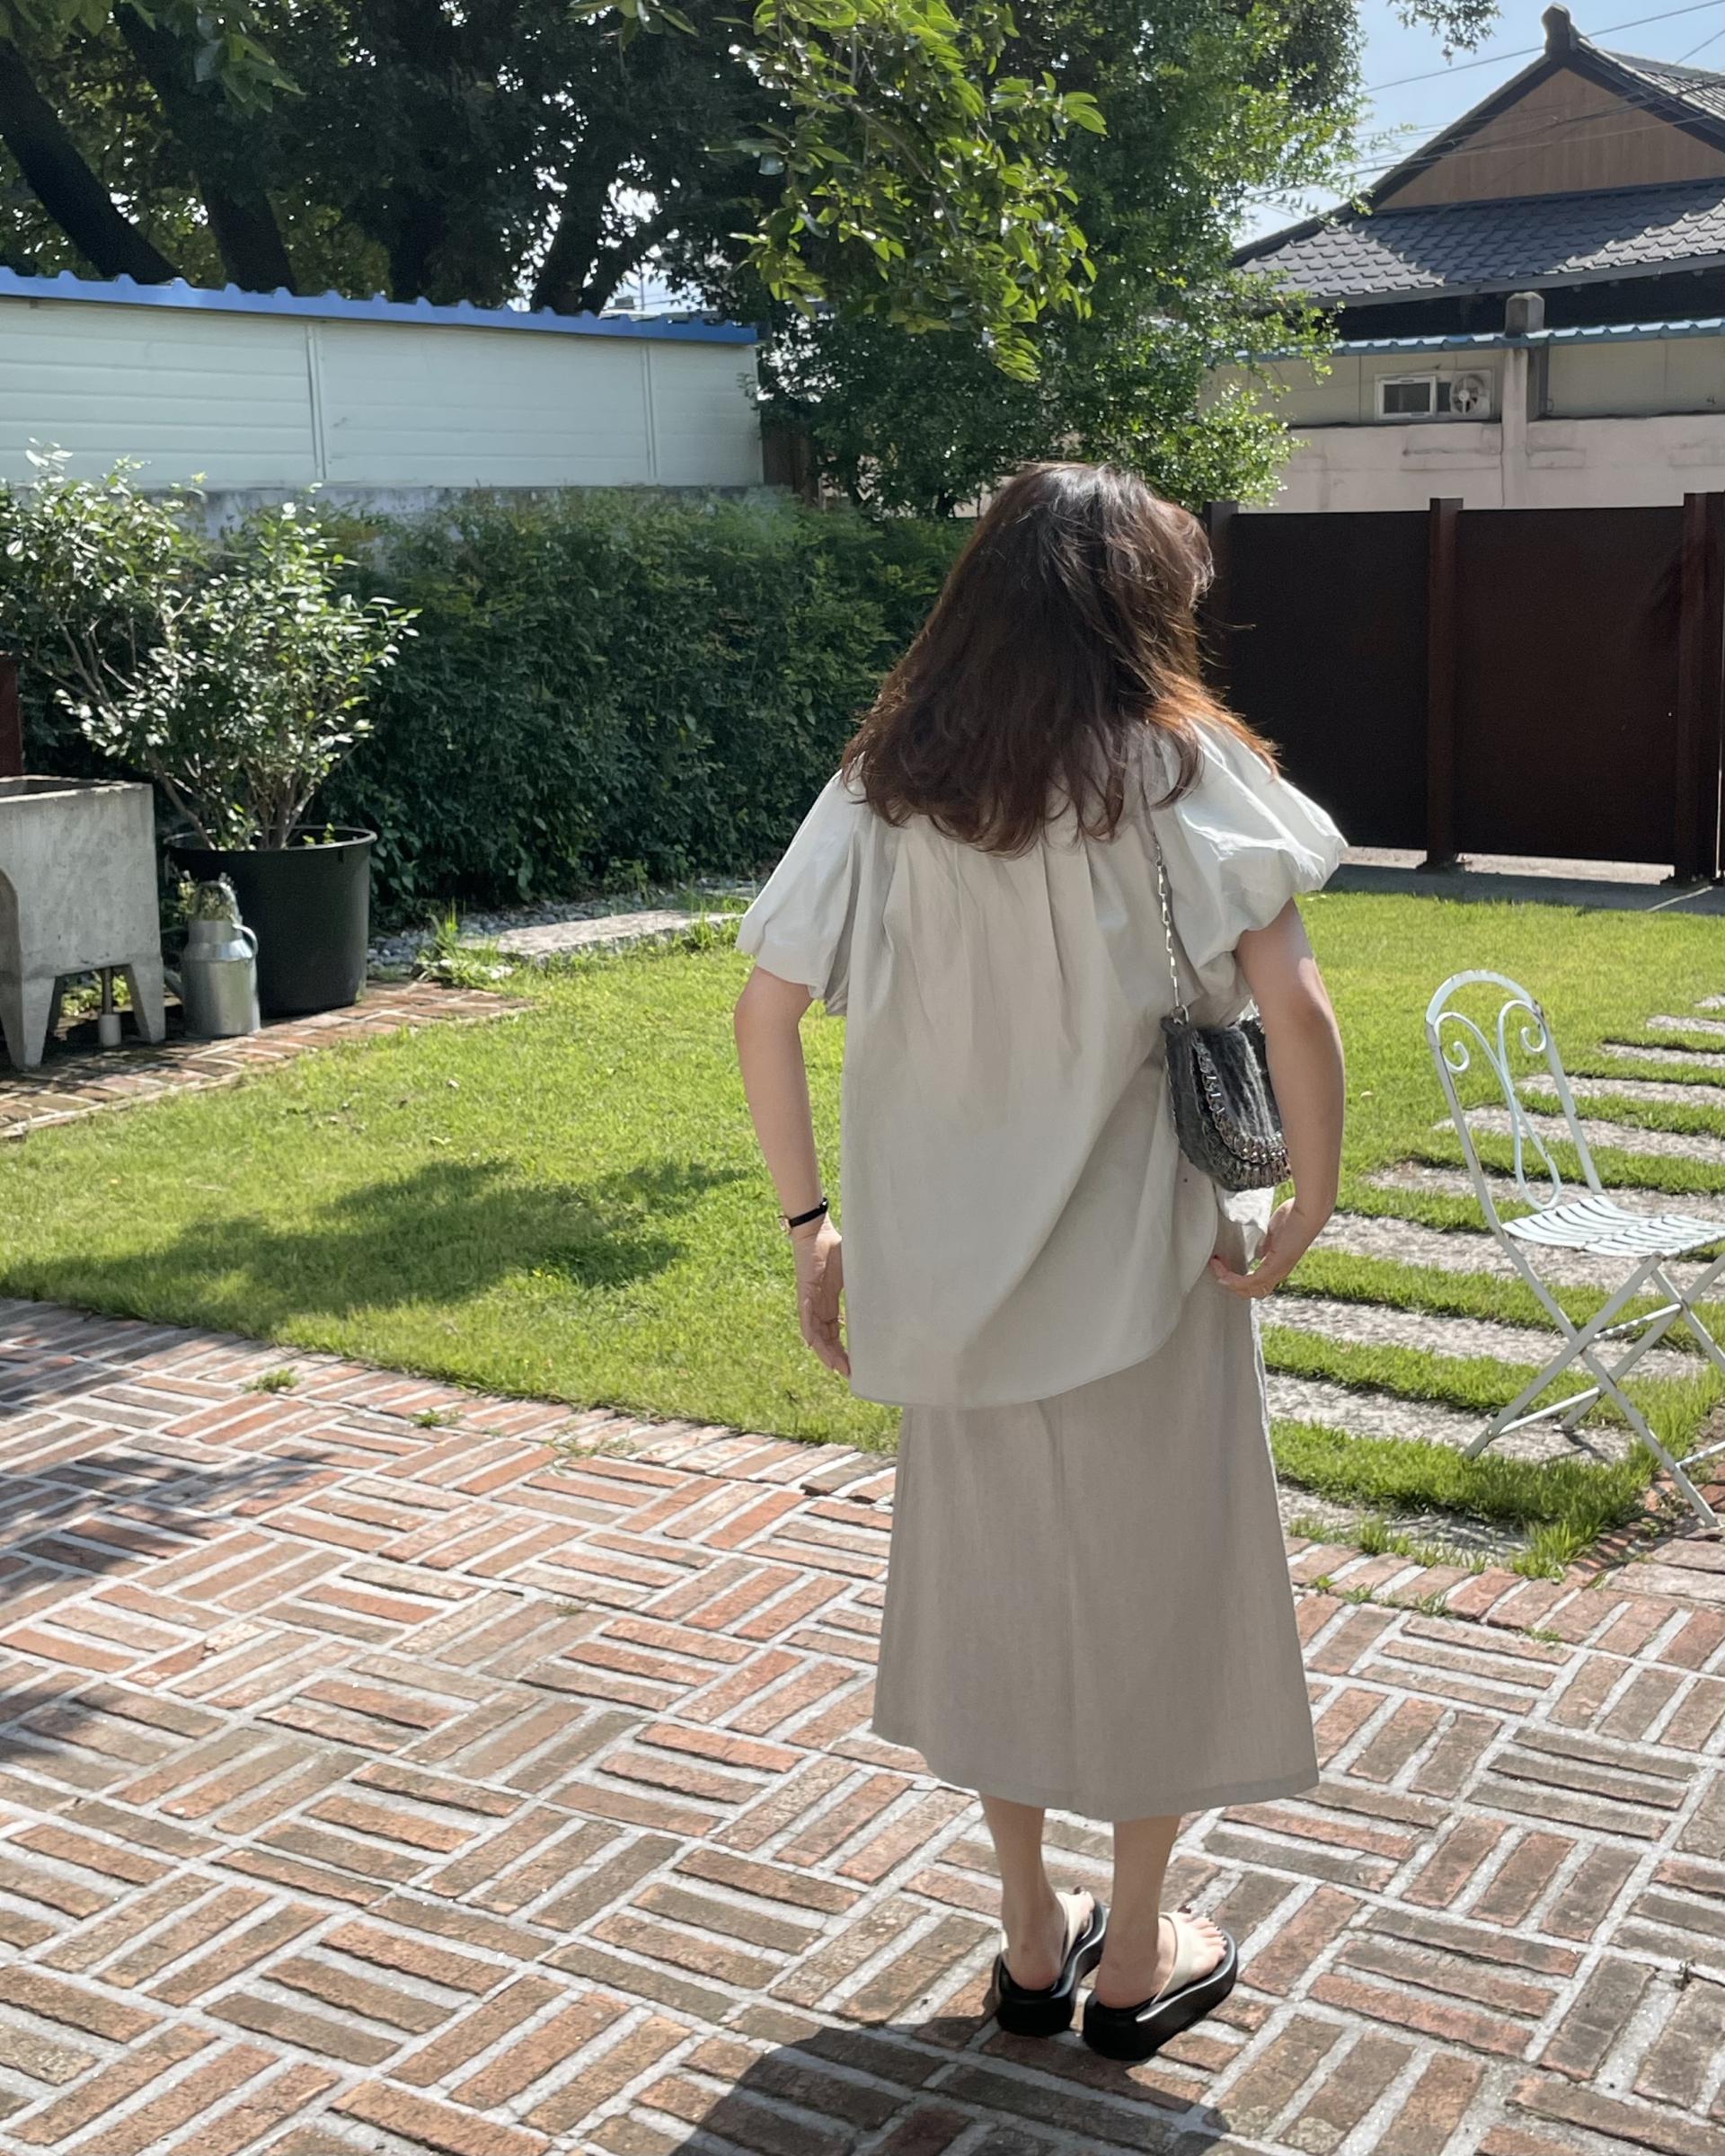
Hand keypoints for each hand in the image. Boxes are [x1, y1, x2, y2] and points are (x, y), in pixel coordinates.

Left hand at [792, 1218, 849, 1376]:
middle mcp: (819, 1306)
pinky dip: (808, 1329)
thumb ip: (862, 1286)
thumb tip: (891, 1291)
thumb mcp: (853, 1273)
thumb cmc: (835, 1248)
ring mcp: (810, 1300)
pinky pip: (805, 1315)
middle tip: (847, 1372)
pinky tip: (812, 1343)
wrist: (817, 1231)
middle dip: (834, 1357)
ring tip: (834, 1365)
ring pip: (814, 1333)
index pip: (834, 1333)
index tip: (854, 1366)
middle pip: (825, 1339)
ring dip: (823, 1350)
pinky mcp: (804, 1291)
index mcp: (830, 1303)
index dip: (842, 1350)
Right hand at [1208, 1198, 1325, 1298]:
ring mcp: (1277, 1271)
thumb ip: (1265, 1243)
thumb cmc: (1295, 1214)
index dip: (1237, 1278)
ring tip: (1215, 1266)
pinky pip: (1249, 1281)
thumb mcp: (1274, 1232)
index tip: (1222, 1263)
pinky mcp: (1275, 1266)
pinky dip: (1232, 1279)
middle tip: (1216, 1268)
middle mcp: (1278, 1272)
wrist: (1310, 1211)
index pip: (1256, 1284)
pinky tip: (1221, 1269)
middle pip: (1252, 1292)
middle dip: (1231, 1284)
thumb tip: (1256, 1251)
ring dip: (1228, 1281)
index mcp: (1278, 1265)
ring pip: (1248, 1290)